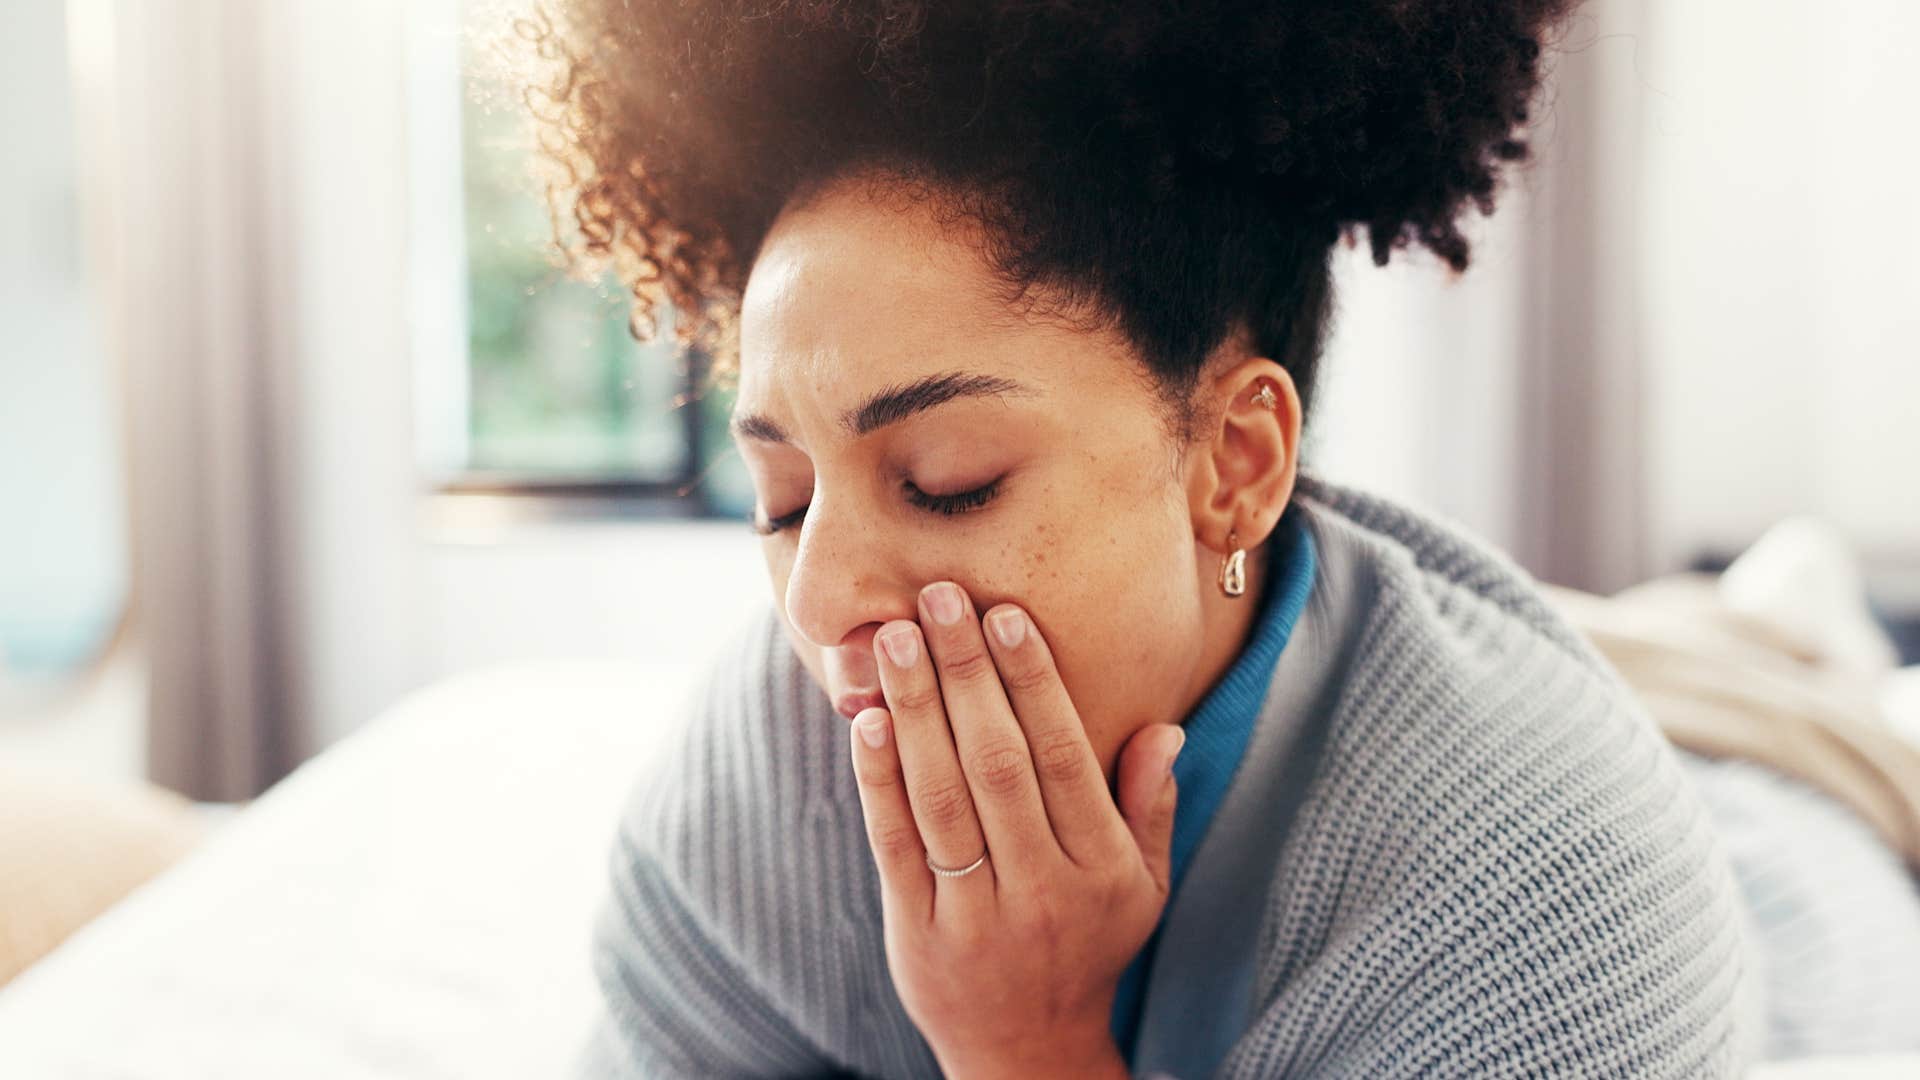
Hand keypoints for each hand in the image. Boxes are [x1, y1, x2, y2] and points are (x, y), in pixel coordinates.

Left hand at [847, 579, 1186, 1079]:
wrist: (1028, 1051)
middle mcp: (1041, 887)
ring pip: (942, 796)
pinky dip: (880, 779)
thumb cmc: (1091, 947)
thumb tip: (1164, 729)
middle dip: (966, 674)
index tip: (1005, 613)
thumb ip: (1149, 806)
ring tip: (897, 638)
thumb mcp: (1144, 886)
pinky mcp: (917, 931)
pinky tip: (868, 720)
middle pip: (998, 764)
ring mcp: (975, 912)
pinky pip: (896, 844)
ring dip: (916, 710)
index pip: (1064, 757)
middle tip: (939, 597)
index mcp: (1100, 868)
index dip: (1033, 682)